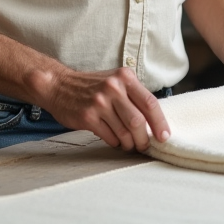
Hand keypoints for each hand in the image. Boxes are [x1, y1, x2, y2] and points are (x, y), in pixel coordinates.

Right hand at [44, 67, 170, 150]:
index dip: (160, 122)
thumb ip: (133, 95)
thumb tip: (154, 121)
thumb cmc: (92, 86)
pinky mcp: (88, 117)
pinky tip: (114, 140)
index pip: (150, 103)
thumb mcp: (115, 81)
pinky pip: (109, 137)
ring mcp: (99, 102)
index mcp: (125, 77)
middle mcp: (113, 87)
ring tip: (129, 144)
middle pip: (138, 121)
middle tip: (144, 145)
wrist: (59, 86)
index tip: (164, 137)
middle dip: (144, 138)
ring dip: (129, 143)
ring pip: (124, 132)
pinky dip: (115, 142)